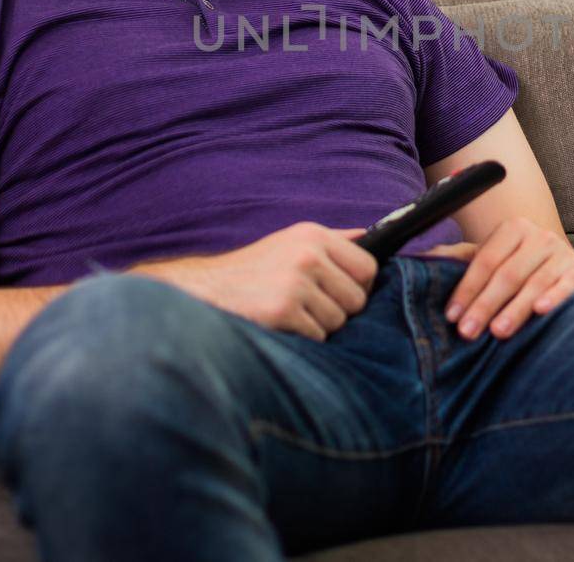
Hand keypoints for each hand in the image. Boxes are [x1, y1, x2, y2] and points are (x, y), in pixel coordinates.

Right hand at [135, 222, 377, 341]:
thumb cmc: (253, 270)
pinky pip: (317, 336)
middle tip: (309, 307)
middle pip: (357, 300)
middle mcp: (307, 255)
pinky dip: (302, 338)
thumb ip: (332, 241)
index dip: (360, 287)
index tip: (344, 293)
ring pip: (338, 322)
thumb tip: (370, 237)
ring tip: (290, 313)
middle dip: (338, 311)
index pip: (368, 267)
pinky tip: (280, 325)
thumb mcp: (290, 242)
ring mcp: (295, 283)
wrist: (203, 289)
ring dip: (318, 326)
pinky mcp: (282, 310)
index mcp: (313, 235)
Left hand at [436, 217, 573, 340]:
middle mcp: (540, 237)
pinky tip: (541, 311)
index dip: (467, 288)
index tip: (452, 315)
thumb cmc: (520, 267)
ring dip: (515, 309)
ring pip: (535, 283)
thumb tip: (420, 260)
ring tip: (498, 332)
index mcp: (513, 229)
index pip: (485, 260)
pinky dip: (555, 298)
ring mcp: (563, 254)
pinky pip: (568, 286)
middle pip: (507, 274)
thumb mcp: (491, 258)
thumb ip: (459, 259)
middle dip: (485, 305)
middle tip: (468, 332)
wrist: (566, 268)